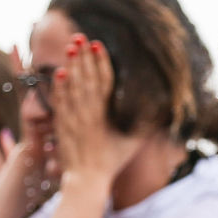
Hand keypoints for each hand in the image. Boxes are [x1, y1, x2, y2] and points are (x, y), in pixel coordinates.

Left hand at [53, 34, 141, 183]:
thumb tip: (159, 113)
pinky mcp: (62, 125)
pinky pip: (60, 101)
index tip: (98, 44)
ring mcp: (74, 118)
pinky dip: (59, 87)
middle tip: (80, 36)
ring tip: (71, 47)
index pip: (104, 81)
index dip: (101, 61)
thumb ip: (143, 126)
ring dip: (72, 65)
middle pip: (87, 78)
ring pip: (73, 86)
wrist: (87, 181)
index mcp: (107, 115)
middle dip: (85, 57)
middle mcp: (90, 113)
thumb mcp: (132, 144)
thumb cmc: (111, 163)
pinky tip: (58, 73)